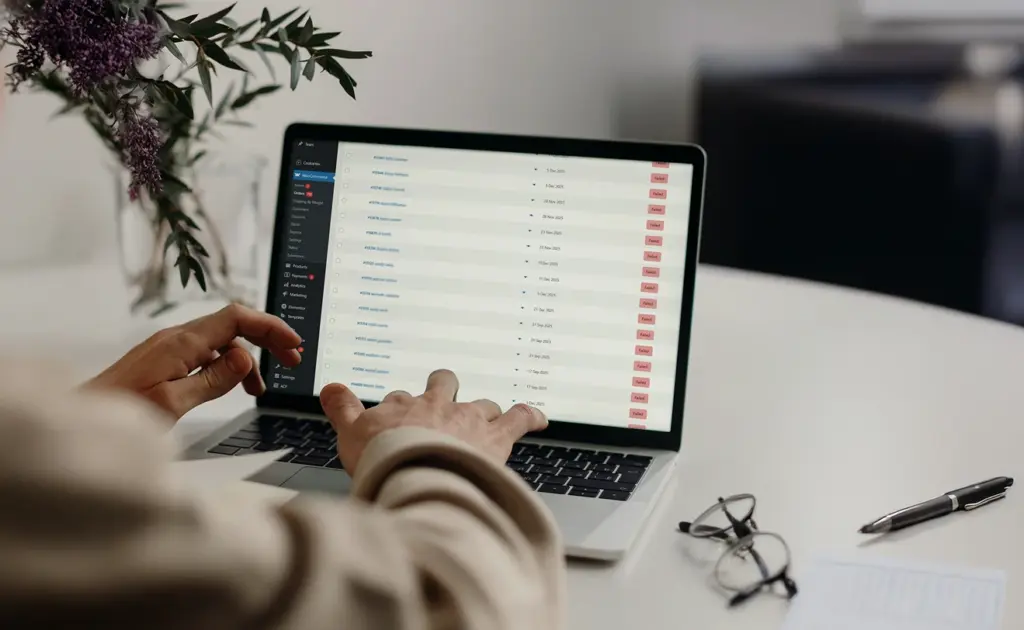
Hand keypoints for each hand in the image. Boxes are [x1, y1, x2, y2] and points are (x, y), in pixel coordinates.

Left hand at [87, 304, 301, 418]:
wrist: (82, 417)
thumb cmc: (119, 414)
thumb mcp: (172, 403)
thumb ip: (213, 380)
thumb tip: (246, 358)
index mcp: (181, 342)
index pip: (237, 317)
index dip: (270, 327)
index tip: (293, 344)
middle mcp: (176, 337)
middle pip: (233, 323)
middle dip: (267, 338)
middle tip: (292, 359)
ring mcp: (169, 346)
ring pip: (221, 340)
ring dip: (248, 357)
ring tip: (261, 388)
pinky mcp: (164, 359)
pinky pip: (205, 353)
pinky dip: (227, 366)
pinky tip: (231, 387)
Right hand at [320, 369, 546, 471]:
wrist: (416, 473)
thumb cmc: (384, 460)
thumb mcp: (349, 433)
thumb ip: (340, 408)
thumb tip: (330, 387)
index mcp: (405, 407)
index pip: (401, 399)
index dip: (400, 410)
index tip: (398, 421)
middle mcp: (439, 406)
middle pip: (443, 385)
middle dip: (443, 389)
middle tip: (442, 396)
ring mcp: (468, 420)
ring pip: (480, 404)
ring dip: (482, 410)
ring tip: (486, 418)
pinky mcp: (496, 437)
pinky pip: (519, 418)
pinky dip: (530, 415)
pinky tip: (539, 417)